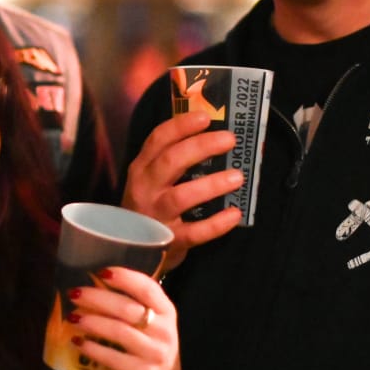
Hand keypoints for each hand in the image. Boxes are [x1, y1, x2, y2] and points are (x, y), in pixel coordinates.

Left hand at [66, 267, 180, 369]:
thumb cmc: (149, 345)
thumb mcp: (151, 322)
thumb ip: (132, 304)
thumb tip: (93, 283)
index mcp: (167, 311)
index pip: (148, 288)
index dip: (124, 277)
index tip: (100, 272)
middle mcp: (165, 331)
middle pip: (128, 308)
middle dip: (97, 298)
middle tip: (74, 294)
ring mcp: (156, 354)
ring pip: (119, 331)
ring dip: (92, 322)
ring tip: (73, 317)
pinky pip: (113, 358)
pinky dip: (92, 348)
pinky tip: (78, 342)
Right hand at [123, 110, 242, 266]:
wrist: (131, 252)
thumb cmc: (150, 207)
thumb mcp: (151, 180)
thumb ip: (172, 161)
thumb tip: (213, 137)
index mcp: (141, 169)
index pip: (158, 140)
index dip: (181, 126)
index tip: (205, 117)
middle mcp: (145, 190)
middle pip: (170, 162)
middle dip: (201, 147)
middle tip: (229, 140)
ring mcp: (156, 217)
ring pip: (182, 196)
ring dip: (212, 185)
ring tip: (238, 177)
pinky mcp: (170, 241)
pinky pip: (195, 232)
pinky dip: (217, 224)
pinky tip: (234, 214)